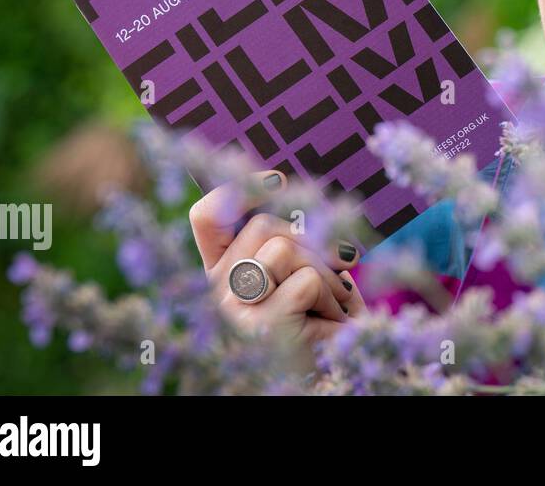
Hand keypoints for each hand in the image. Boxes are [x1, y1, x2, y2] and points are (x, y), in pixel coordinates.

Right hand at [189, 169, 366, 351]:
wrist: (338, 364)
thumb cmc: (324, 312)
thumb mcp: (305, 266)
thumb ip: (295, 236)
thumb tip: (303, 195)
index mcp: (223, 267)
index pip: (207, 217)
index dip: (238, 190)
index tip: (278, 180)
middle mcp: (219, 289)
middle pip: (262, 226)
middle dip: (309, 241)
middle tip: (334, 268)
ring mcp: (235, 310)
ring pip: (285, 249)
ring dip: (326, 272)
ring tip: (334, 300)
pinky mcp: (262, 328)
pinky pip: (307, 281)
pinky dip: (332, 296)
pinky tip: (332, 319)